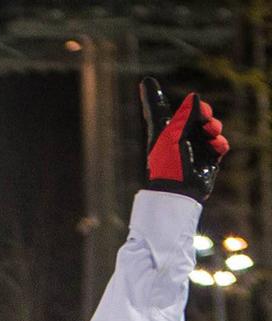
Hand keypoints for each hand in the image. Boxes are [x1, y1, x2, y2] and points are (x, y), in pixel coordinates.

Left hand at [140, 76, 226, 200]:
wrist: (179, 189)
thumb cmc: (168, 163)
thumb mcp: (172, 135)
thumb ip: (183, 115)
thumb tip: (194, 97)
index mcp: (163, 131)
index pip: (158, 109)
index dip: (153, 95)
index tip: (147, 82)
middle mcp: (179, 136)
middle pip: (195, 112)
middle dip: (203, 111)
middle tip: (204, 115)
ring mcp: (195, 146)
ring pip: (211, 125)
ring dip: (213, 126)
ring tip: (209, 132)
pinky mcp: (209, 157)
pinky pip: (220, 142)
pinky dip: (219, 142)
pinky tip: (214, 147)